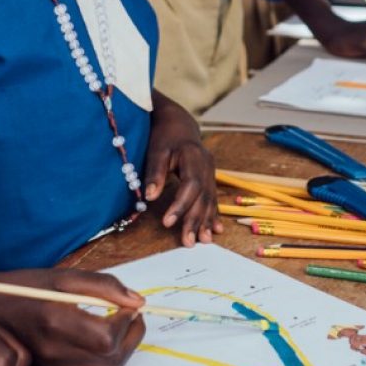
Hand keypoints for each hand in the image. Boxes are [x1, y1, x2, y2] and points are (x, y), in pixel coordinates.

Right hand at [0, 268, 146, 365]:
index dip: (127, 322)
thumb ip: (103, 286)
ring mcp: (54, 362)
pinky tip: (103, 331)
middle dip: (132, 336)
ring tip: (121, 322)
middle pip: (112, 359)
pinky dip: (107, 353)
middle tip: (133, 314)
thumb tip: (137, 301)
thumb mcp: (64, 276)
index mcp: (56, 320)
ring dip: (124, 347)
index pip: (106, 337)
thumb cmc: (24, 286)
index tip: (128, 304)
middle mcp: (55, 348)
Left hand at [144, 97, 219, 245]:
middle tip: (188, 242)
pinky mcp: (210, 178)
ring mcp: (211, 173)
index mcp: (194, 156)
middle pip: (203, 197)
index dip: (180, 205)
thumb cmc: (165, 136)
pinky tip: (216, 230)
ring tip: (203, 241)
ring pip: (210, 200)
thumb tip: (150, 197)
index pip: (191, 185)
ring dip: (207, 222)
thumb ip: (154, 172)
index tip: (167, 222)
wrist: (179, 124)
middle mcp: (207, 166)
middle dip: (196, 220)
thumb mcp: (156, 149)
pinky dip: (213, 215)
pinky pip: (213, 199)